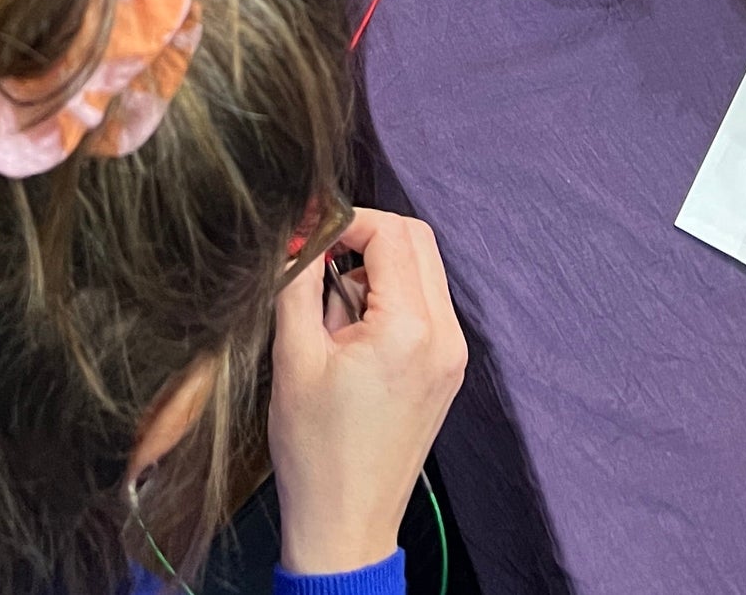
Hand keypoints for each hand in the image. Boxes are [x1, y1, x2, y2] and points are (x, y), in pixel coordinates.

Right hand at [269, 209, 467, 576]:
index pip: (391, 233)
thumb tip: (300, 233)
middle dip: (365, 235)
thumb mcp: (294, 357)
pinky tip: (352, 326)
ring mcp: (451, 356)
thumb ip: (297, 281)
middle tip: (318, 254)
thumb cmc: (316, 453)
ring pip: (423, 270)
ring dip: (378, 265)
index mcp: (410, 330)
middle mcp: (444, 337)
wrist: (345, 526)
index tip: (308, 229)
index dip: (346, 220)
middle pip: (417, 241)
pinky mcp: (445, 371)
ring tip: (331, 304)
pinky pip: (425, 305)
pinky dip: (391, 296)